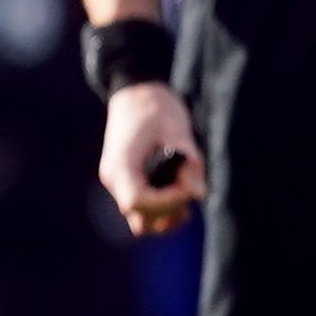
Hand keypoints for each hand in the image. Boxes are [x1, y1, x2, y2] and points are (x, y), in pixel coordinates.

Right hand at [99, 84, 203, 235]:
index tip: (189, 184)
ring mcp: (120, 184)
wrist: (135, 93)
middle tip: (190, 182)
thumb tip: (199, 196)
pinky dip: (165, 208)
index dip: (169, 200)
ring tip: (189, 190)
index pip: (139, 203)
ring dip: (169, 214)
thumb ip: (190, 164)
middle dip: (172, 208)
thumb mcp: (178, 130)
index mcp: (121, 166)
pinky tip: (183, 190)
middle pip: (142, 219)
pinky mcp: (130, 184)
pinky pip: (145, 211)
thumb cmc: (156, 107)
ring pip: (143, 221)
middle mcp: (115, 181)